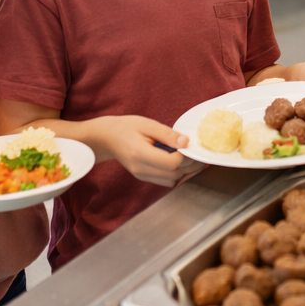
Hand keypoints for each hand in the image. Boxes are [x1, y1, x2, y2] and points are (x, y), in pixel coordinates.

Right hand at [85, 115, 203, 187]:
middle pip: (174, 175)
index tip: (192, 146)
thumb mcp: (148, 124)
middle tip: (197, 153)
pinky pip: (165, 181)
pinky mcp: (143, 177)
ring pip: (171, 181)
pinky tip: (177, 161)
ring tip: (188, 156)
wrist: (107, 138)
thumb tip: (186, 143)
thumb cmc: (126, 127)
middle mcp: (140, 169)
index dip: (186, 156)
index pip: (171, 163)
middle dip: (190, 165)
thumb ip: (168, 134)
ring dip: (184, 171)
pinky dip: (175, 173)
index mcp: (140, 154)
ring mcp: (141, 175)